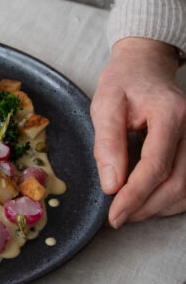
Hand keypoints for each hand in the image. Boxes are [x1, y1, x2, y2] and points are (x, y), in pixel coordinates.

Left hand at [91, 37, 185, 226]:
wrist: (145, 67)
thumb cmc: (124, 83)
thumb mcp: (105, 104)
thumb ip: (108, 143)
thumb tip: (111, 185)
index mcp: (170, 113)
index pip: (156, 166)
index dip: (134, 195)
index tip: (114, 215)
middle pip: (176, 183)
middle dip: (146, 207)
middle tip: (118, 217)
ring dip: (158, 207)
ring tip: (129, 210)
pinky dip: (169, 199)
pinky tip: (148, 200)